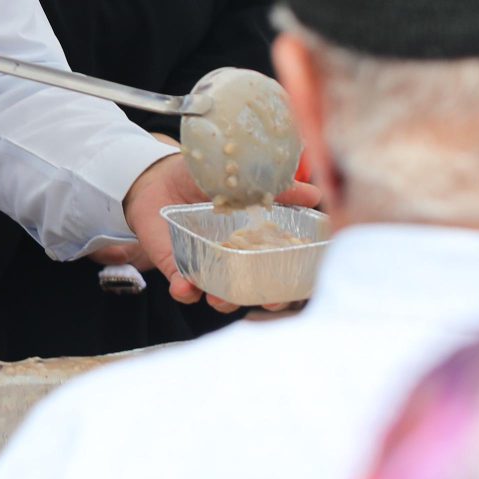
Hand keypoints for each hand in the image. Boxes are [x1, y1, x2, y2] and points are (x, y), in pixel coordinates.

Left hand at [123, 156, 323, 310]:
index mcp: (254, 242)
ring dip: (223, 301)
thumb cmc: (208, 179)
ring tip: (218, 298)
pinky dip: (184, 290)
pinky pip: (182, 288)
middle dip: (262, 301)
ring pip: (220, 296)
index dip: (286, 286)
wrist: (161, 177)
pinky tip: (184, 286)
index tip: (291, 292)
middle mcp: (232, 260)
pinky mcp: (177, 268)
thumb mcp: (245, 179)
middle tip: (266, 301)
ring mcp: (205, 266)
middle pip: (253, 291)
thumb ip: (278, 189)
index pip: (276, 271)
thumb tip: (317, 194)